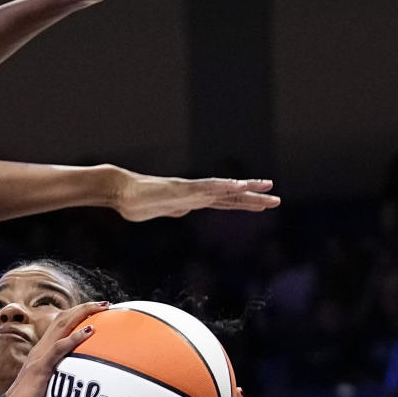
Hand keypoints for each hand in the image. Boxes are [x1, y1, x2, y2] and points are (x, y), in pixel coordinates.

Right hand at [5, 301, 106, 396]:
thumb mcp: (50, 388)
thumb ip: (62, 381)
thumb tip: (80, 388)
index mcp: (43, 351)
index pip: (60, 324)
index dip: (77, 314)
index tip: (97, 311)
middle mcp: (41, 348)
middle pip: (63, 318)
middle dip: (84, 308)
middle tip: (105, 304)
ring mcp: (40, 355)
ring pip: (62, 325)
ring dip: (83, 313)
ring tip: (102, 307)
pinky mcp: (41, 366)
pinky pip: (60, 348)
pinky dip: (75, 337)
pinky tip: (89, 330)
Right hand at [116, 173, 278, 221]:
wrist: (121, 191)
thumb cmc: (136, 202)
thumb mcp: (161, 211)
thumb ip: (175, 209)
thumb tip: (183, 210)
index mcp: (192, 201)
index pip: (223, 202)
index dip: (243, 202)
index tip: (262, 203)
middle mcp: (195, 193)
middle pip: (229, 196)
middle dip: (253, 197)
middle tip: (276, 198)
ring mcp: (189, 190)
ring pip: (223, 189)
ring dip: (246, 189)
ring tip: (266, 188)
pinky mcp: (181, 189)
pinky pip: (207, 188)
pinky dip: (224, 186)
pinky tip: (239, 185)